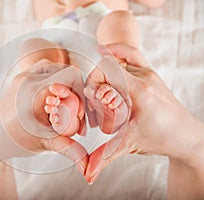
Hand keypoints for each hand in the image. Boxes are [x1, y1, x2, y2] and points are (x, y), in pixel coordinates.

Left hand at [0, 65, 87, 173]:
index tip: (79, 115)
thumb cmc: (16, 141)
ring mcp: (23, 75)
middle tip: (74, 114)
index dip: (81, 94)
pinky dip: (53, 81)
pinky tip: (53, 98)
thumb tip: (88, 165)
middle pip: (66, 71)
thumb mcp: (45, 143)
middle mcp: (28, 77)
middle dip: (75, 92)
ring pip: (56, 68)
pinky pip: (44, 69)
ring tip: (63, 105)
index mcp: (34, 90)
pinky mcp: (21, 77)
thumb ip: (69, 149)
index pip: (71, 75)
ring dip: (65, 85)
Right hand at [84, 43, 196, 183]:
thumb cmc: (161, 138)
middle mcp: (144, 77)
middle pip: (109, 64)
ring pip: (118, 58)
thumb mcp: (129, 144)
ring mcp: (148, 73)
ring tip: (101, 87)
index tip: (91, 98)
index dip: (93, 80)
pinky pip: (131, 53)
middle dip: (96, 80)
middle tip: (95, 99)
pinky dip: (117, 51)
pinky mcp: (149, 73)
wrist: (185, 136)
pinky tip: (106, 53)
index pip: (107, 69)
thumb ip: (105, 156)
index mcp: (139, 90)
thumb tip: (87, 173)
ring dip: (104, 71)